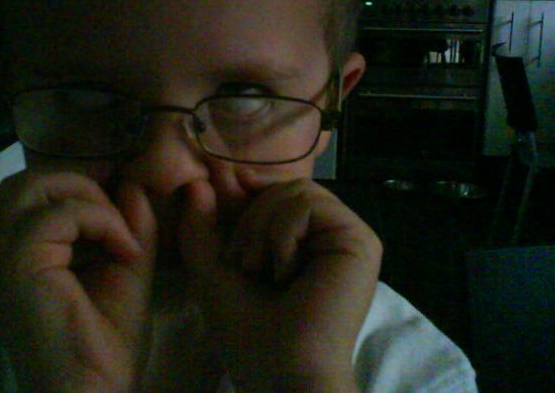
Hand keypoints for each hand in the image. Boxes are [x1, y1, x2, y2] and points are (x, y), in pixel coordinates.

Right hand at [0, 171, 157, 392]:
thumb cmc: (103, 349)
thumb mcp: (125, 275)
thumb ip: (128, 229)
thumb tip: (134, 186)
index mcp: (21, 257)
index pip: (33, 196)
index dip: (76, 186)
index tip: (120, 193)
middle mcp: (2, 252)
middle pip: (24, 182)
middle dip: (77, 182)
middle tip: (119, 202)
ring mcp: (5, 257)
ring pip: (32, 186)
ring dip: (85, 196)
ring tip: (119, 230)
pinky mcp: (19, 264)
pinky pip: (57, 214)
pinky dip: (100, 220)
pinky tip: (125, 250)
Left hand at [179, 178, 381, 392]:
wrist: (282, 374)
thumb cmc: (250, 335)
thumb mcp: (213, 272)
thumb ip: (199, 228)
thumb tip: (195, 182)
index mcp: (305, 243)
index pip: (272, 194)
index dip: (242, 197)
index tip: (222, 220)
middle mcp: (331, 236)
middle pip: (282, 187)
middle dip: (248, 219)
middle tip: (244, 266)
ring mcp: (348, 236)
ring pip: (293, 189)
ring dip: (261, 228)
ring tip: (259, 271)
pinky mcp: (359, 240)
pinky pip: (308, 203)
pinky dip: (281, 233)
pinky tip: (284, 272)